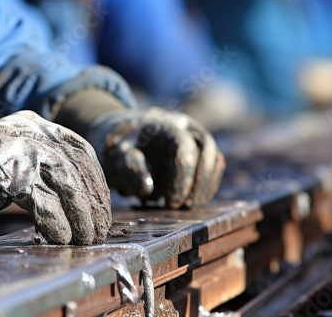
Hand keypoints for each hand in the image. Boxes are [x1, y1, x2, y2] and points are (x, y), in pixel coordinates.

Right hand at [0, 111, 110, 244]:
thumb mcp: (10, 157)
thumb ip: (39, 164)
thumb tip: (79, 195)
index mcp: (32, 124)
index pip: (80, 148)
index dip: (96, 180)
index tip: (100, 206)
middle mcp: (28, 130)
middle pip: (78, 167)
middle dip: (93, 204)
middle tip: (97, 230)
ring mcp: (16, 149)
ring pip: (67, 184)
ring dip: (80, 217)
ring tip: (82, 238)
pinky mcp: (4, 173)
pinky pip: (44, 203)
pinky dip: (57, 224)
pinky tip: (58, 237)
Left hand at [88, 107, 224, 208]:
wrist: (125, 137)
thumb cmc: (121, 147)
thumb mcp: (116, 155)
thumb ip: (129, 168)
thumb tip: (147, 188)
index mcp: (163, 123)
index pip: (182, 147)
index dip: (182, 177)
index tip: (172, 203)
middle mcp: (184, 125)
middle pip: (206, 150)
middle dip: (199, 182)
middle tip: (186, 207)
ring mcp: (195, 135)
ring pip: (214, 157)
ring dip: (206, 185)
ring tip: (190, 206)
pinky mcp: (200, 149)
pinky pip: (213, 166)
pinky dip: (207, 185)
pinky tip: (192, 201)